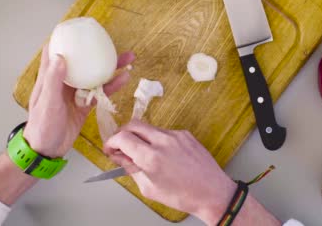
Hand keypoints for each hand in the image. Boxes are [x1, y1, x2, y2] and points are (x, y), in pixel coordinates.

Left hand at [23, 44, 134, 157]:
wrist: (47, 150)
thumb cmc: (41, 127)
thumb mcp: (47, 102)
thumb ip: (54, 80)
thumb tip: (61, 57)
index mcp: (50, 78)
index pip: (55, 52)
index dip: (64, 39)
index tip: (77, 28)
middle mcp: (64, 83)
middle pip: (82, 62)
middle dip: (97, 52)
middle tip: (112, 43)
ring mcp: (76, 94)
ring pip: (95, 76)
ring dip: (110, 68)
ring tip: (127, 60)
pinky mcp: (85, 105)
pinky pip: (101, 92)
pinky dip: (112, 86)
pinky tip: (123, 80)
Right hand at [103, 120, 236, 224]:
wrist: (211, 191)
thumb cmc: (182, 195)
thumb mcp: (149, 188)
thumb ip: (131, 168)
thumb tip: (119, 157)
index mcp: (151, 157)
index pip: (122, 137)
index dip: (111, 142)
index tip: (110, 149)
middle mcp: (163, 141)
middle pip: (133, 124)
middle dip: (122, 133)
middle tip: (120, 146)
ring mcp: (176, 135)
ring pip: (149, 127)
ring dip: (140, 136)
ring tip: (142, 153)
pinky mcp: (186, 134)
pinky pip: (165, 131)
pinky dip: (157, 139)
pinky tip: (161, 153)